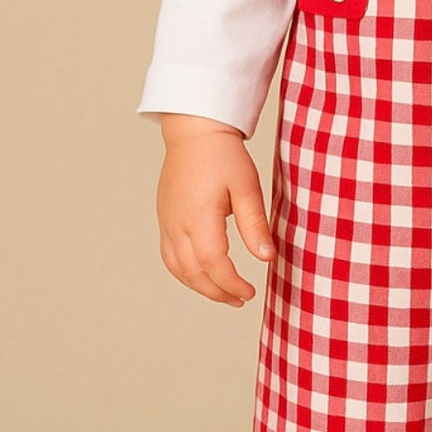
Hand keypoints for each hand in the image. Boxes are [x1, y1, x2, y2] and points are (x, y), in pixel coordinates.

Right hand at [155, 114, 274, 305]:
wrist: (195, 132)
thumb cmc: (223, 155)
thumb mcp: (247, 186)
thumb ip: (255, 224)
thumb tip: (267, 258)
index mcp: (199, 217)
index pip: (213, 264)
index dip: (232, 284)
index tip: (251, 292)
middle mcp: (177, 224)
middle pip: (193, 273)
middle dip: (217, 292)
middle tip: (241, 299)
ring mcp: (166, 222)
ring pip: (177, 269)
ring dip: (200, 286)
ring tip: (224, 294)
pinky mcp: (164, 219)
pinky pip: (169, 256)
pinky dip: (185, 273)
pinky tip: (202, 275)